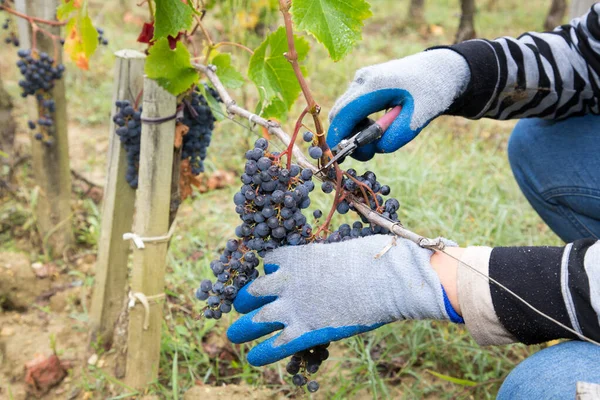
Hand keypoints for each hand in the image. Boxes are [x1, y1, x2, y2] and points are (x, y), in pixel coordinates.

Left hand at [227, 235, 459, 366]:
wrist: (386, 277)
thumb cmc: (373, 257)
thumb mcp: (342, 250)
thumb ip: (326, 260)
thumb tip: (331, 263)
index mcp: (295, 256)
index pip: (270, 262)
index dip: (270, 270)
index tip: (271, 276)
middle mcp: (286, 281)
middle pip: (253, 291)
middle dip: (244, 300)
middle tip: (240, 307)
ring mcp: (293, 307)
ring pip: (256, 319)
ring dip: (243, 328)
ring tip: (233, 335)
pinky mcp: (306, 331)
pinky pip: (276, 346)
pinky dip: (262, 354)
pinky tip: (253, 359)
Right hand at [327, 49, 469, 160]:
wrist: (439, 69)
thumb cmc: (432, 91)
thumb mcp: (420, 117)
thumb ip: (398, 136)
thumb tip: (375, 148)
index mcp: (376, 85)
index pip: (344, 114)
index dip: (338, 137)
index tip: (340, 157)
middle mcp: (363, 79)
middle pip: (338, 113)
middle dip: (346, 137)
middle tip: (369, 152)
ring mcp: (360, 79)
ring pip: (342, 111)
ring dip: (353, 130)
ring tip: (378, 135)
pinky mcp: (361, 83)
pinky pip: (350, 107)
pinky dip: (356, 122)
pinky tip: (375, 125)